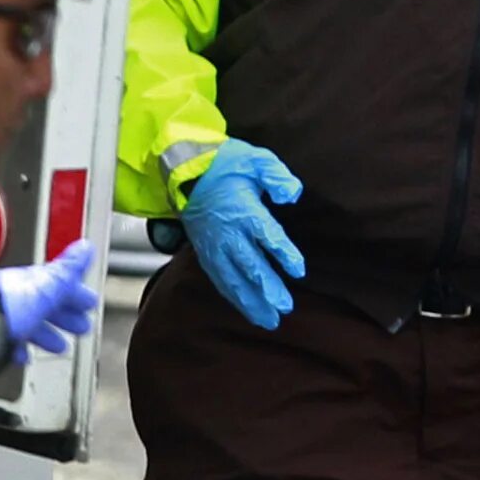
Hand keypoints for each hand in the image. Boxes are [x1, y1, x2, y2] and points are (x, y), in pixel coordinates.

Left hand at [0, 241, 98, 355]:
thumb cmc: (8, 303)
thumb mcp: (46, 286)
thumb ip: (67, 270)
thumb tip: (86, 247)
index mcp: (34, 283)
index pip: (61, 285)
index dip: (76, 294)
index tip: (90, 302)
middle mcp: (19, 297)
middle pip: (47, 305)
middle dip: (66, 315)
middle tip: (81, 326)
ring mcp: (4, 316)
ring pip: (30, 324)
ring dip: (47, 334)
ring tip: (60, 346)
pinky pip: (8, 340)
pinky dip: (21, 348)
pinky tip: (24, 356)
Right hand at [181, 141, 305, 329]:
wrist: (181, 168)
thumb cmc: (223, 163)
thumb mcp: (255, 159)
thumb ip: (277, 176)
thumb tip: (292, 194)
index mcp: (243, 210)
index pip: (267, 236)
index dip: (284, 254)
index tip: (299, 271)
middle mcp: (227, 233)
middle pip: (250, 266)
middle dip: (267, 290)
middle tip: (284, 308)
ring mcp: (213, 245)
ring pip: (233, 279)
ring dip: (250, 301)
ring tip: (267, 320)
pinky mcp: (204, 252)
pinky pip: (219, 278)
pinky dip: (233, 296)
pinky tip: (245, 307)